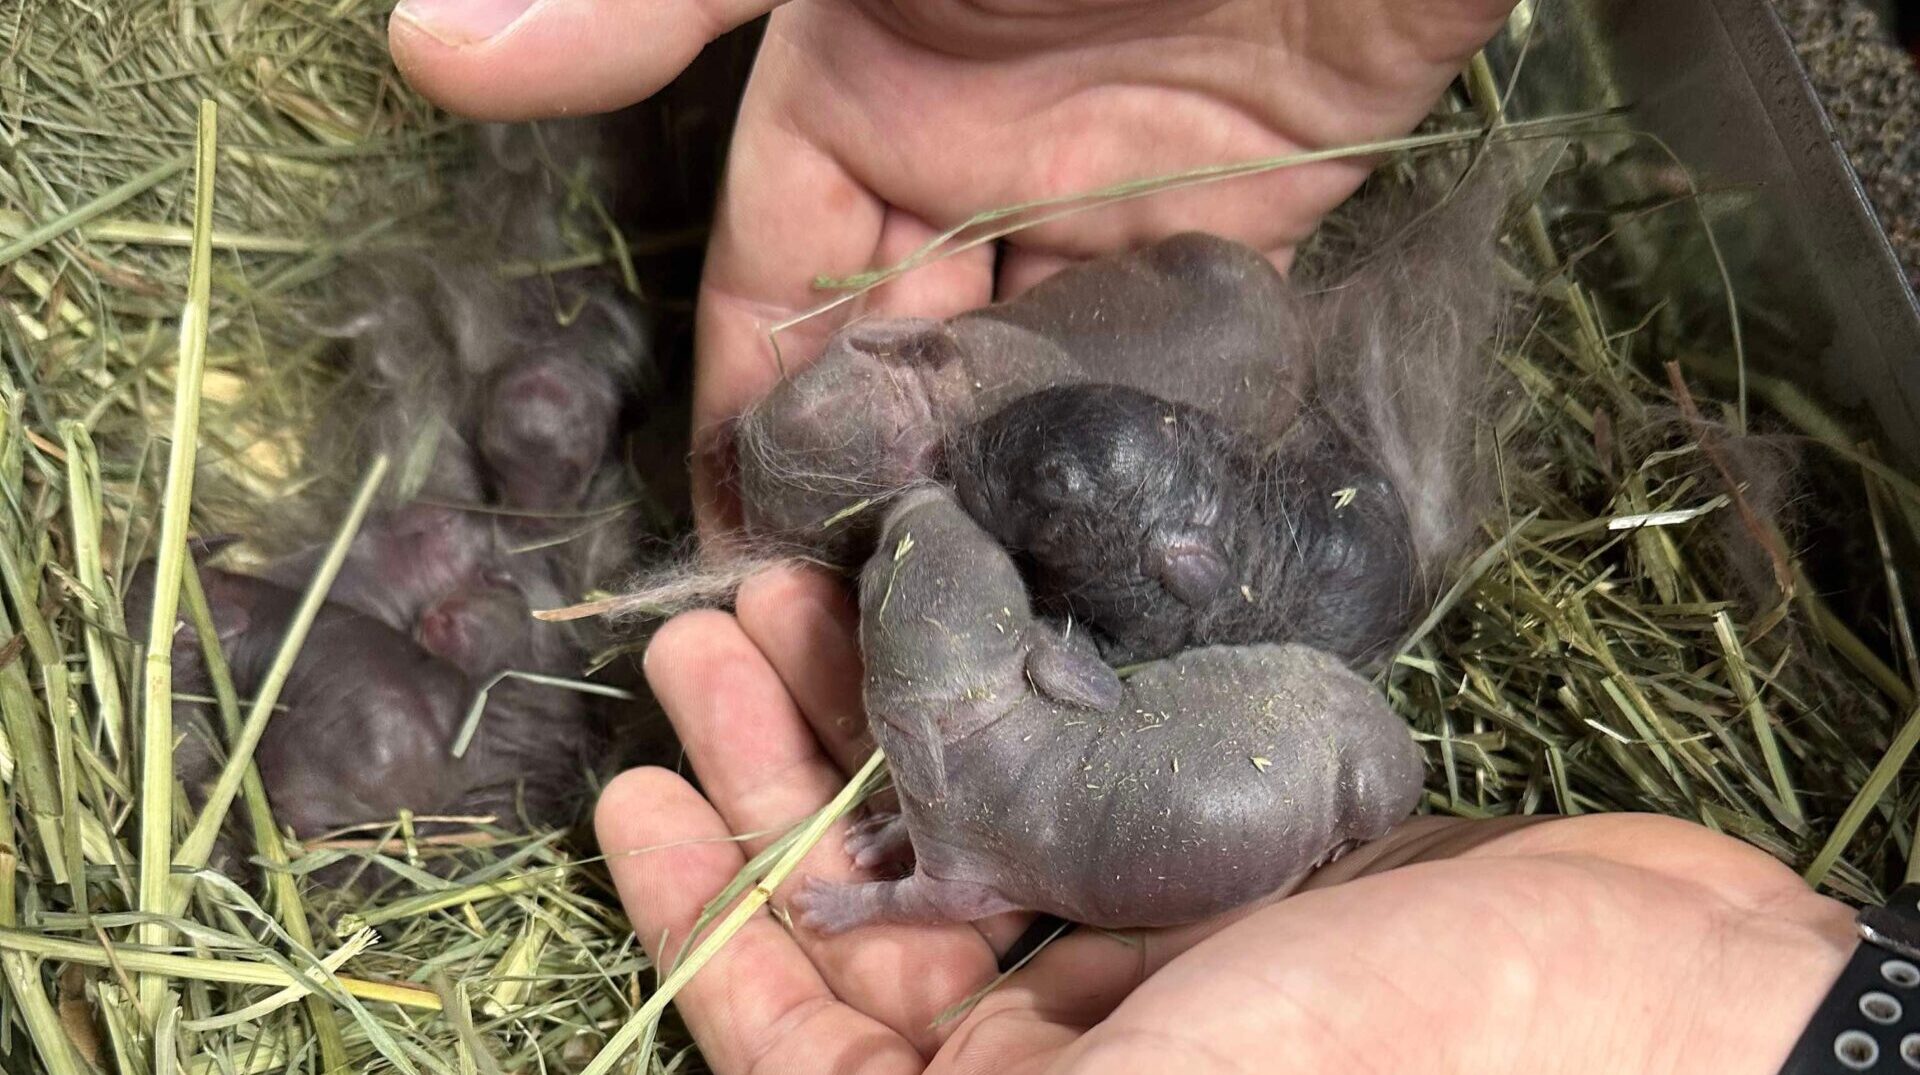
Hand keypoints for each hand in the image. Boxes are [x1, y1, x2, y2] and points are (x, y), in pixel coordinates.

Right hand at [390, 0, 1520, 530]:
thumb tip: (424, 46)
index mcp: (853, 100)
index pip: (771, 297)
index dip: (747, 429)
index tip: (738, 571)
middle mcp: (966, 168)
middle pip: (898, 367)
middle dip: (879, 498)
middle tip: (869, 651)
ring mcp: (1100, 206)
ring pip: (1022, 387)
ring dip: (1000, 497)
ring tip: (981, 637)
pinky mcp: (1232, 234)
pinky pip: (1156, 365)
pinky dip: (1130, 449)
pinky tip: (1107, 561)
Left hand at [594, 565, 1857, 1073]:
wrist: (1638, 996)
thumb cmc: (1391, 1060)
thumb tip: (776, 1074)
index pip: (796, 1047)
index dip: (697, 926)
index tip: (631, 797)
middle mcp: (1051, 1047)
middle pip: (861, 912)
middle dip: (773, 776)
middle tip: (707, 636)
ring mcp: (1128, 943)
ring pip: (952, 819)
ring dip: (872, 708)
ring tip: (797, 585)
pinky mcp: (1202, 849)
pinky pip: (1062, 765)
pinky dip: (999, 690)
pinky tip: (946, 601)